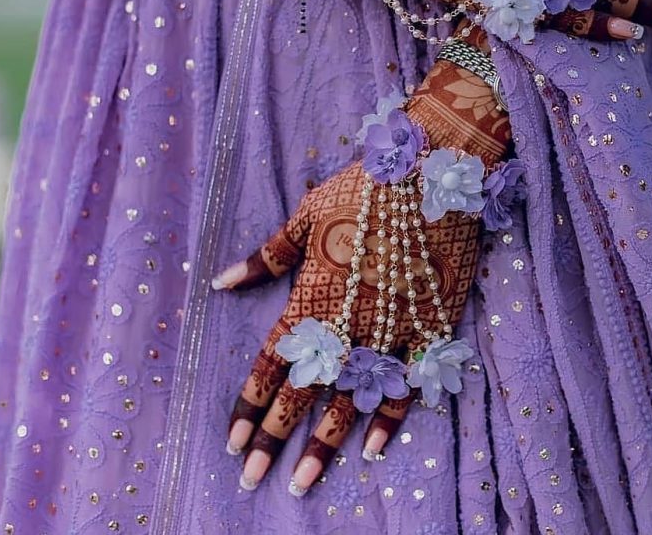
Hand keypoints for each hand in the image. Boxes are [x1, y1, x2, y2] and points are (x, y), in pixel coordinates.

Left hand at [212, 31, 509, 494]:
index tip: (233, 440)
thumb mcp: (306, 212)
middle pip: (305, 390)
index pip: (273, 360)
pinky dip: (390, 418)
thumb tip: (221, 281)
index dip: (251, 402)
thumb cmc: (364, 186)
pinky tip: (372, 449)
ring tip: (303, 482)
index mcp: (313, 291)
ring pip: (351, 398)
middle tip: (254, 478)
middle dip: (276, 437)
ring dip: (325, 443)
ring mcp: (389, 328)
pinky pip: (408, 383)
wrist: (430, 170)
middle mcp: (347, 319)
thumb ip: (267, 255)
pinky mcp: (428, 326)